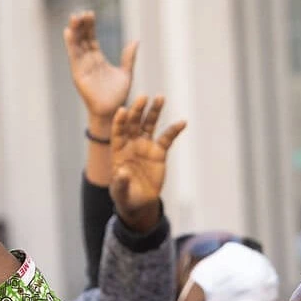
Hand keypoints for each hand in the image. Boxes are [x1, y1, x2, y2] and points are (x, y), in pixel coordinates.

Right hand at [64, 11, 137, 122]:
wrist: (113, 112)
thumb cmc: (118, 96)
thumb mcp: (126, 73)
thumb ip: (129, 57)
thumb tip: (135, 40)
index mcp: (97, 59)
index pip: (91, 38)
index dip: (90, 26)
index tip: (90, 13)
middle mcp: (87, 61)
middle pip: (82, 39)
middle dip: (81, 25)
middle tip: (81, 12)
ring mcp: (82, 67)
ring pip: (76, 45)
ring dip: (74, 31)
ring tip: (74, 18)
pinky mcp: (79, 75)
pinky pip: (74, 57)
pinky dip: (71, 45)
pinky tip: (69, 32)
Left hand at [110, 95, 186, 232]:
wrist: (139, 202)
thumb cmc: (125, 195)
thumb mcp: (120, 192)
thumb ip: (120, 182)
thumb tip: (122, 173)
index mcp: (118, 150)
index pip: (118, 132)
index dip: (120, 122)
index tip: (123, 110)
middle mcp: (131, 144)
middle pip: (134, 123)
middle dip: (138, 110)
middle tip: (143, 97)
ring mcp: (145, 146)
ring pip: (149, 124)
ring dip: (154, 111)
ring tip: (160, 98)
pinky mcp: (159, 152)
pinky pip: (167, 138)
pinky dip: (174, 130)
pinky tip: (182, 122)